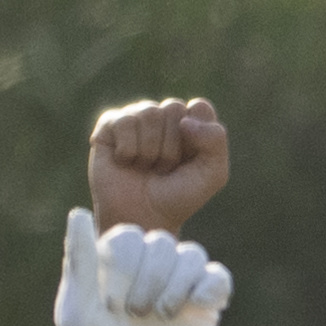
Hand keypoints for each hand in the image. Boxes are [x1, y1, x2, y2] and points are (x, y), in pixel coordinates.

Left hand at [57, 209, 232, 325]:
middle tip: (135, 314)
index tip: (111, 305)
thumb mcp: (78, 305)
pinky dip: (211, 286)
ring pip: (191, 255)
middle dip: (149, 279)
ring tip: (162, 316)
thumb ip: (80, 260)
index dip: (123, 268)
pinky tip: (198, 305)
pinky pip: (218, 277)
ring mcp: (177, 282)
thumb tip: (77, 214)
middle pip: (162, 243)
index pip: (129, 237)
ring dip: (176, 284)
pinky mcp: (203, 304)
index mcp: (115, 258)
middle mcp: (147, 264)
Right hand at [86, 96, 230, 233]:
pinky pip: (123, 121)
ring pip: (149, 112)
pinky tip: (126, 161)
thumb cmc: (178, 196)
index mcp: (191, 123)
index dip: (197, 136)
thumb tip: (185, 121)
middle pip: (173, 108)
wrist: (142, 217)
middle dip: (172, 146)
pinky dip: (128, 149)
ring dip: (150, 149)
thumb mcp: (213, 175)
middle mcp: (164, 116)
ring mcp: (137, 118)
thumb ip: (215, 141)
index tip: (190, 160)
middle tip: (165, 168)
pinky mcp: (110, 124)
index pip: (200, 108)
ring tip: (146, 166)